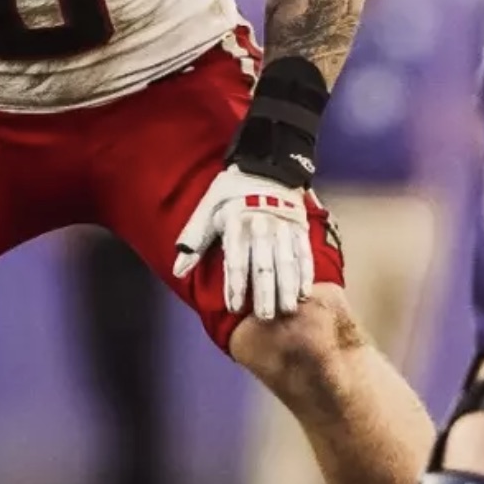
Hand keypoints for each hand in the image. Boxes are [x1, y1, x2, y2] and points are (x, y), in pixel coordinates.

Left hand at [171, 166, 316, 320]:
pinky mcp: (299, 228)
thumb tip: (178, 271)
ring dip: (288, 287)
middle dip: (265, 293)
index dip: (235, 285)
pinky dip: (305, 274)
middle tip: (265, 317)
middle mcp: (261, 227)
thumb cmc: (230, 192)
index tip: (234, 308)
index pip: (235, 261)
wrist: (265, 166)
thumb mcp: (207, 209)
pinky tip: (305, 293)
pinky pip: (304, 253)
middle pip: (264, 265)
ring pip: (287, 262)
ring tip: (288, 310)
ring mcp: (283, 228)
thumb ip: (194, 240)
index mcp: (236, 224)